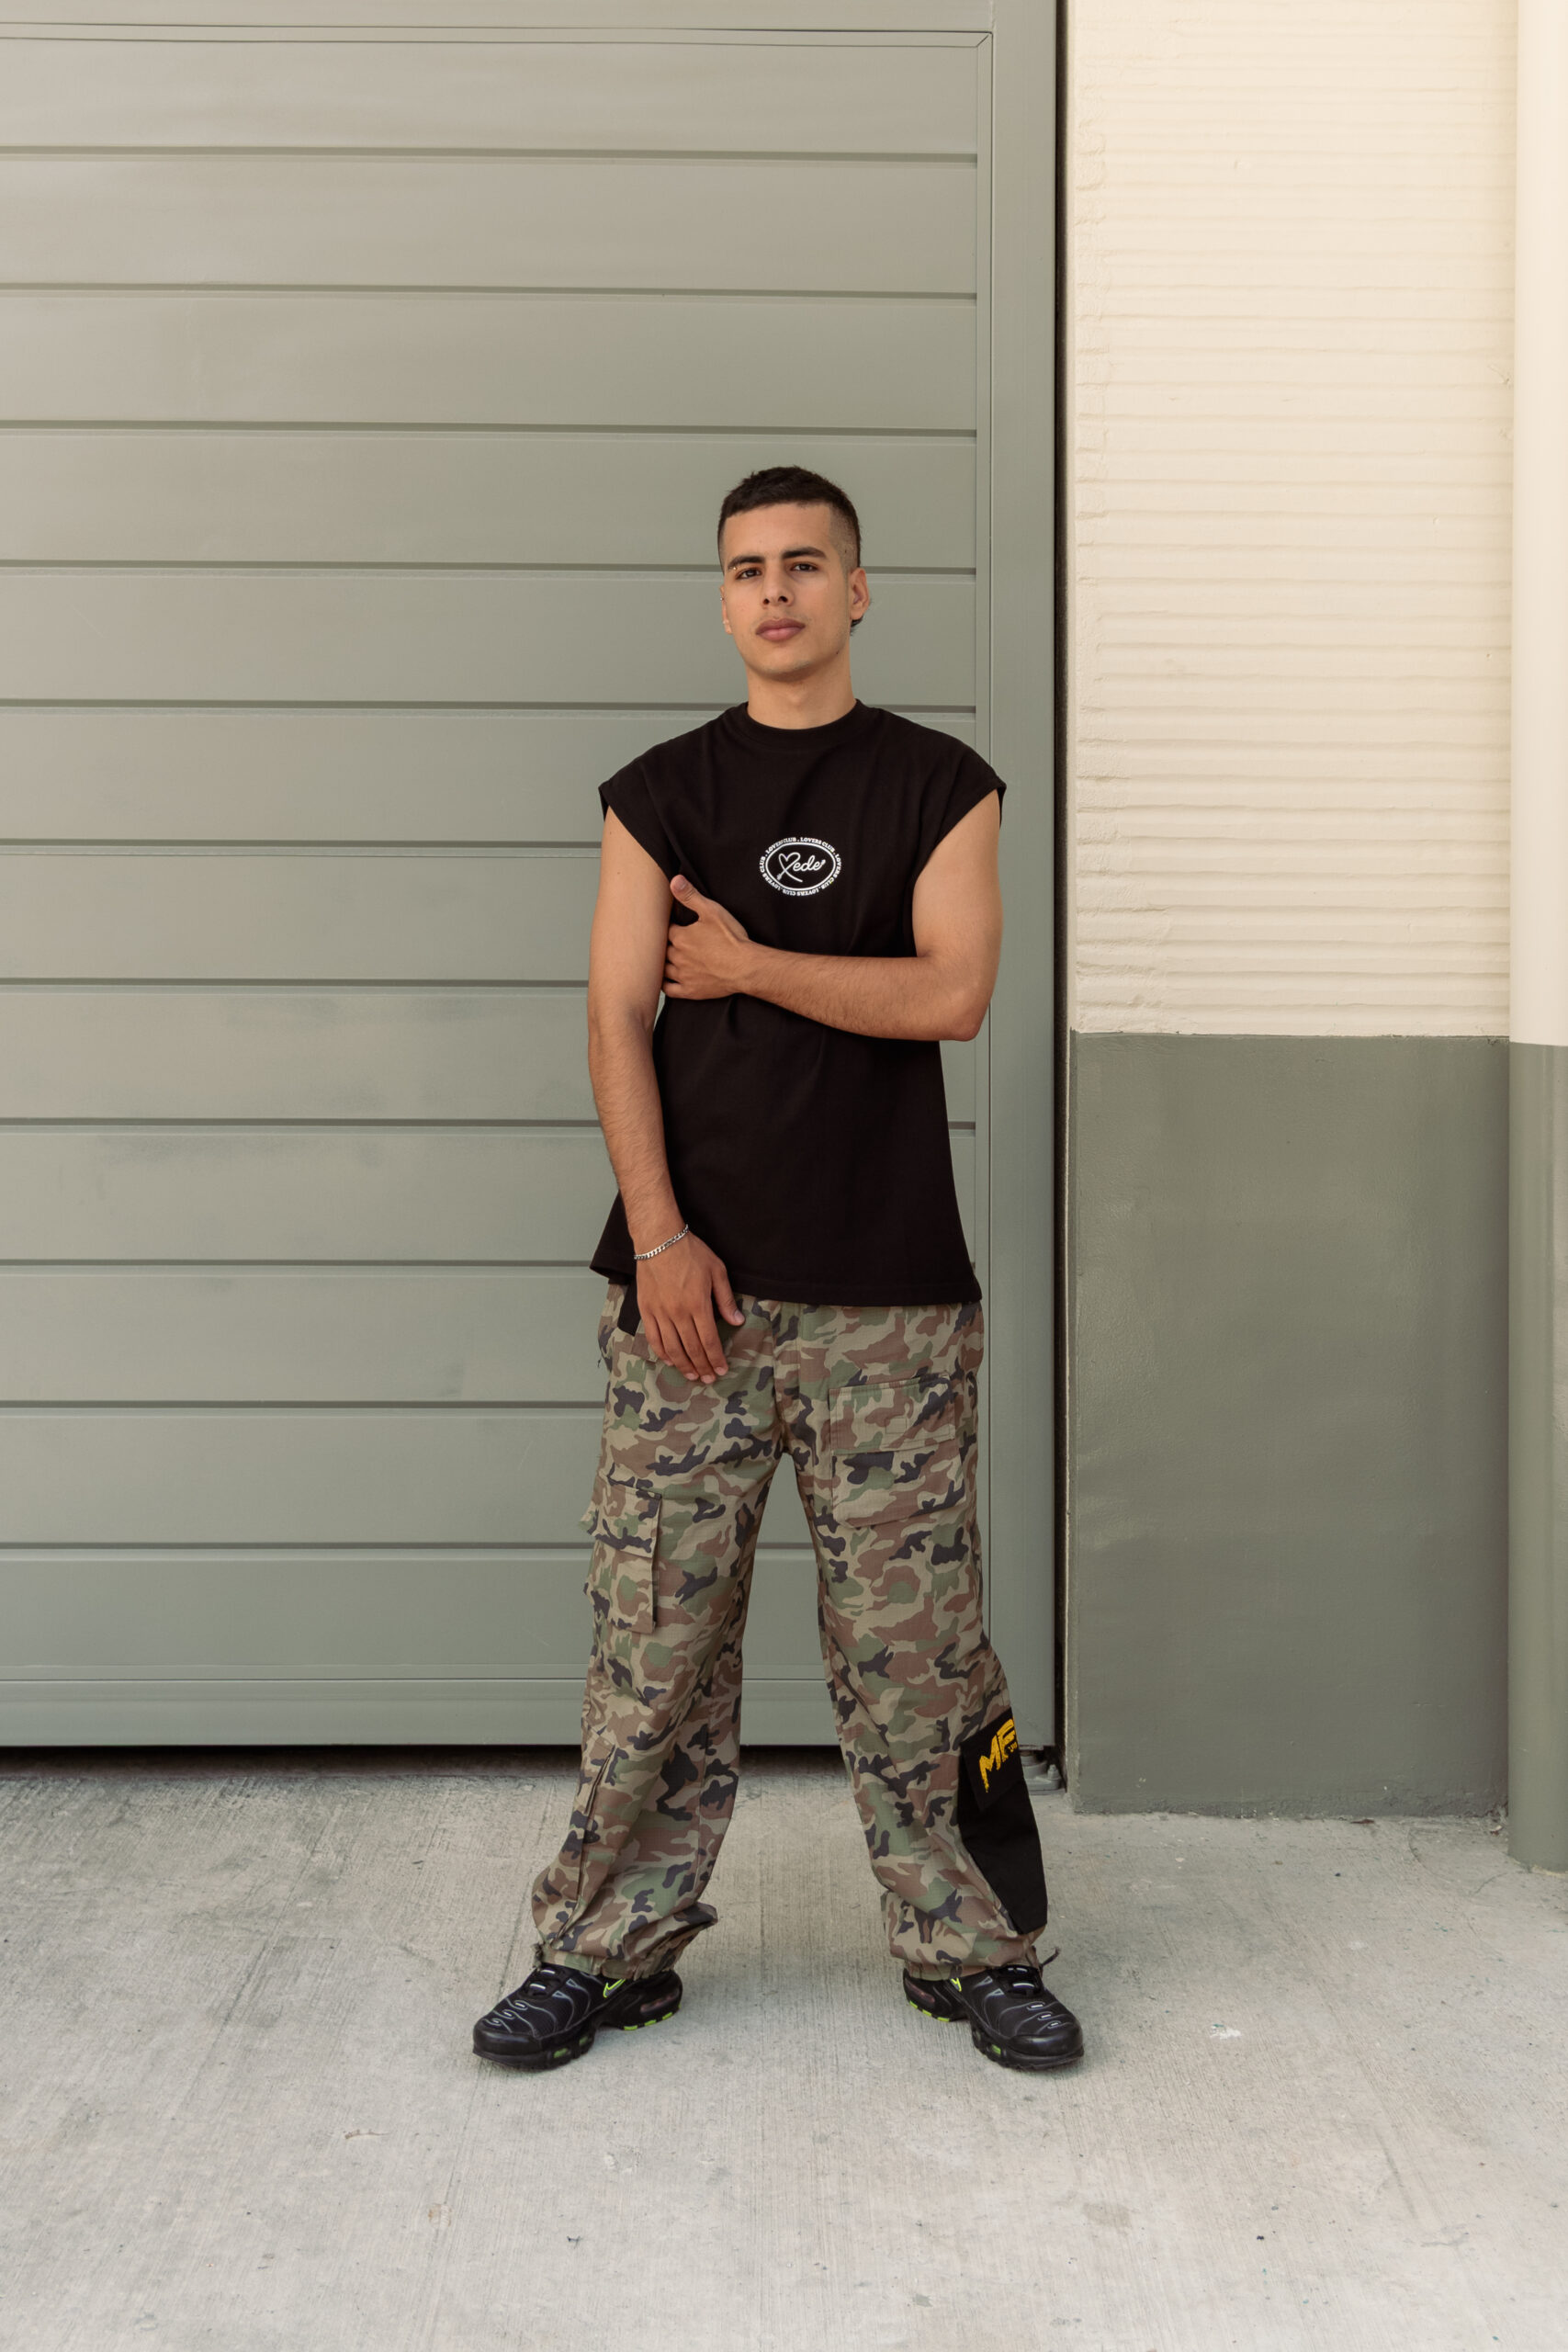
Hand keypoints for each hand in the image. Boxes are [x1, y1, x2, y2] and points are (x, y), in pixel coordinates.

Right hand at [636, 1230, 744, 1382]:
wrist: (658, 1239)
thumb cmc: (690, 1251)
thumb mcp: (717, 1270)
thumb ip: (726, 1299)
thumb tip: (736, 1321)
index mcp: (698, 1304)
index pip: (709, 1340)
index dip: (716, 1358)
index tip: (722, 1369)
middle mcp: (678, 1312)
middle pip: (692, 1348)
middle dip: (703, 1366)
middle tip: (710, 1379)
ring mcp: (660, 1312)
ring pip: (672, 1347)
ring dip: (683, 1365)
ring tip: (692, 1376)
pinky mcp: (646, 1309)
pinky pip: (654, 1337)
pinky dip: (662, 1352)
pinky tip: (670, 1361)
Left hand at [663, 876, 754, 999]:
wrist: (746, 967)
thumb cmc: (731, 939)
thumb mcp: (712, 911)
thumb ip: (691, 896)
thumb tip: (674, 881)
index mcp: (680, 937)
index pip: (666, 930)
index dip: (670, 927)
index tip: (674, 926)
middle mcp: (677, 956)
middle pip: (662, 949)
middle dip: (665, 945)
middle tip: (669, 942)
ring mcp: (683, 975)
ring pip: (663, 969)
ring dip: (663, 963)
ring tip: (665, 959)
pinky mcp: (690, 991)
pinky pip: (669, 990)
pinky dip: (665, 985)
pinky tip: (666, 980)